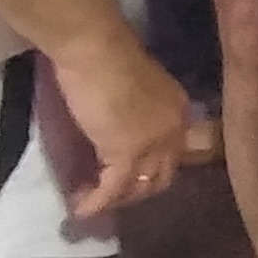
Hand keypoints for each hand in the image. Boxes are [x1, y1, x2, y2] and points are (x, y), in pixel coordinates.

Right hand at [44, 38, 188, 221]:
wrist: (96, 50)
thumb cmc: (106, 58)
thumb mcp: (131, 89)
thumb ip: (134, 111)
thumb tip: (117, 127)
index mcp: (177, 109)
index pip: (173, 152)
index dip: (150, 169)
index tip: (127, 177)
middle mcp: (174, 129)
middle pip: (161, 175)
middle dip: (136, 190)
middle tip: (109, 195)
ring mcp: (154, 144)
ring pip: (139, 186)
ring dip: (116, 199)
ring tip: (90, 201)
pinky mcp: (126, 153)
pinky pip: (112, 188)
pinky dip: (96, 202)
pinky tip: (80, 207)